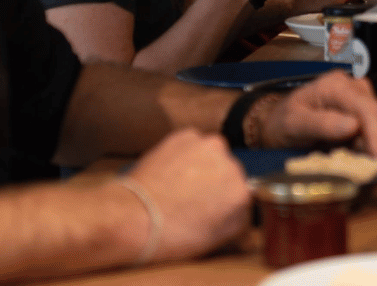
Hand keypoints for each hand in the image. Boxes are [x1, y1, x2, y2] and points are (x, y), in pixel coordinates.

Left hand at [120, 129, 249, 262]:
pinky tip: (170, 172)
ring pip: (211, 155)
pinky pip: (191, 144)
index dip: (227, 202)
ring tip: (179, 185)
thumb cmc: (171, 233)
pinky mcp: (186, 135)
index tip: (214, 209)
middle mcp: (230, 164)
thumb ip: (239, 221)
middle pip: (229, 171)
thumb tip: (244, 214)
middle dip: (215, 181)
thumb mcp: (215, 240)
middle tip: (193, 198)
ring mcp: (208, 146)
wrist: (132, 216)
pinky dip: (183, 154)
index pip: (243, 194)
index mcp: (241, 192)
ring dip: (202, 164)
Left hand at [256, 69, 376, 158]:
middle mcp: (351, 87)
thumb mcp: (294, 124)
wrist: (274, 122)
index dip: (376, 134)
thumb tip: (353, 126)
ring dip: (372, 146)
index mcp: (335, 86)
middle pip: (375, 114)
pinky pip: (369, 130)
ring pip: (376, 123)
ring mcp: (356, 98)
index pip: (366, 108)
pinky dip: (367, 147)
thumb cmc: (281, 122)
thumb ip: (321, 124)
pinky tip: (358, 161)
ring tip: (363, 168)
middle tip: (373, 171)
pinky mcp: (357, 112)